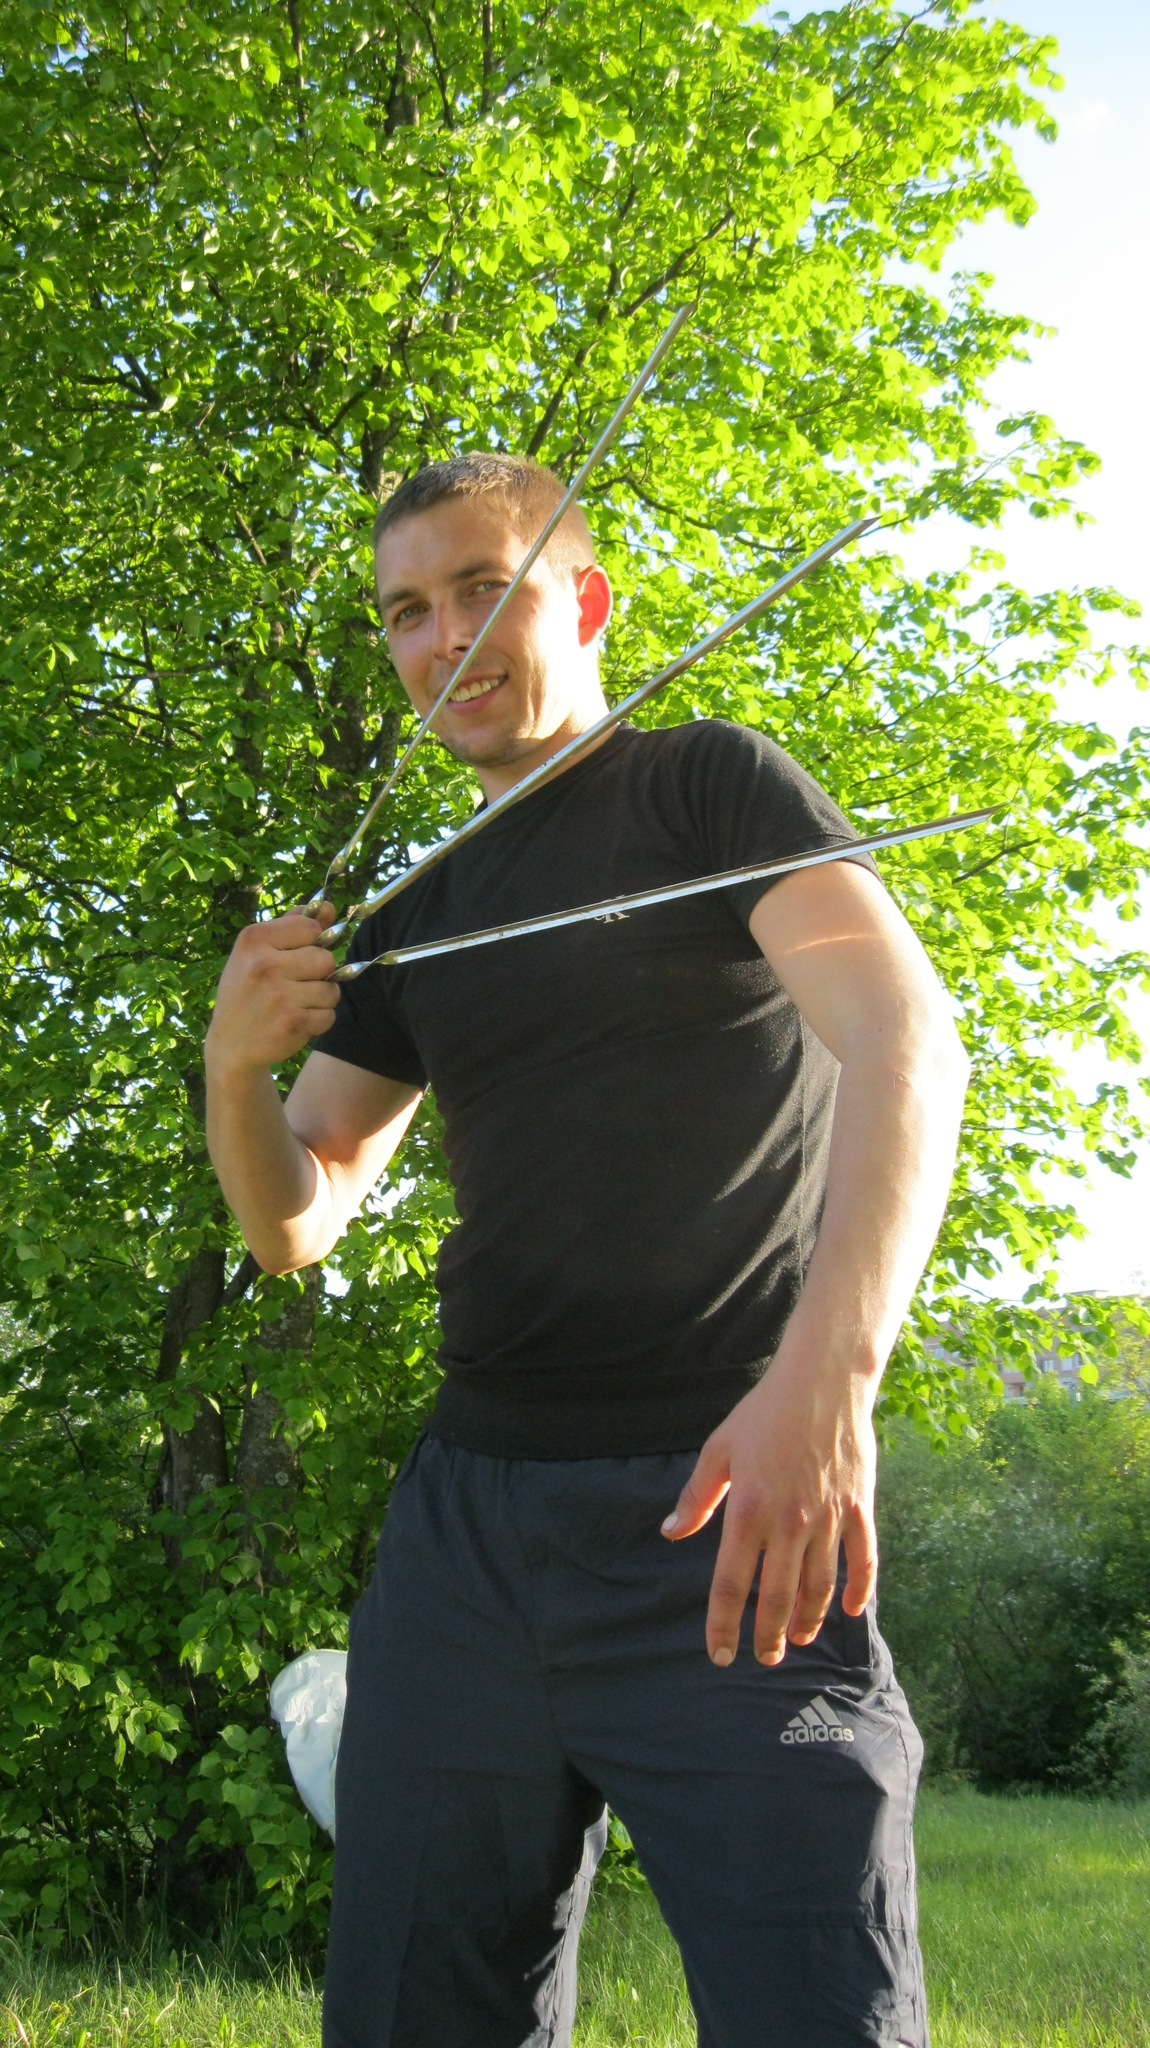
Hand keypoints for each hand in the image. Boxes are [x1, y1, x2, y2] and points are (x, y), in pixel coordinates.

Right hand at [205, 903, 341, 1077]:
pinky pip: (329, 1015)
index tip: (296, 955)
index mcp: (253, 939)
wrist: (230, 1046)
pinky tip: (296, 1021)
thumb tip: (328, 907)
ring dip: (320, 999)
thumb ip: (292, 926)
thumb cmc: (247, 992)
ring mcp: (280, 995)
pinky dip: (318, 1021)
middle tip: (295, 984)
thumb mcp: (256, 953)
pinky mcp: (293, 1023)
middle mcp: (265, 964)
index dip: (312, 942)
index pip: (310, 927)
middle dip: (318, 973)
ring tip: (295, 1004)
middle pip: (326, 959)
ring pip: (332, 990)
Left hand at [661, 1344, 878, 1666]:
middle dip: (769, 1635)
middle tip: (765, 1658)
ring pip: (820, 1587)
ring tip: (799, 1639)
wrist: (822, 1382)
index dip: (724, 1626)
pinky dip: (859, 1590)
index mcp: (748, 1511)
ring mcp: (829, 1518)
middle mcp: (789, 1523)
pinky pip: (863, 1561)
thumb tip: (671, 1533)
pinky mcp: (860, 1508)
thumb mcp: (718, 1450)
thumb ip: (696, 1498)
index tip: (720, 1655)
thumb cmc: (764, 1413)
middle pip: (778, 1598)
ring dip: (809, 1620)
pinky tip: (850, 1611)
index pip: (732, 1585)